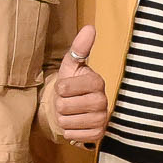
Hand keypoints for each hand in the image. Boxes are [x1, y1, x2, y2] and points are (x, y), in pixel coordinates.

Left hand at [49, 25, 108, 143]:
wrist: (77, 109)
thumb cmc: (72, 85)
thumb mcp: (71, 65)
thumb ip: (80, 47)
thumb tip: (90, 27)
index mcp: (96, 81)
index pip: (64, 88)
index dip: (59, 89)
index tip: (66, 87)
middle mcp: (102, 100)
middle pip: (63, 106)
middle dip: (59, 105)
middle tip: (67, 102)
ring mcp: (102, 118)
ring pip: (66, 122)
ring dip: (63, 119)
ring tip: (71, 113)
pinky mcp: (99, 134)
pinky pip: (73, 135)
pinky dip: (69, 132)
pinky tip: (76, 124)